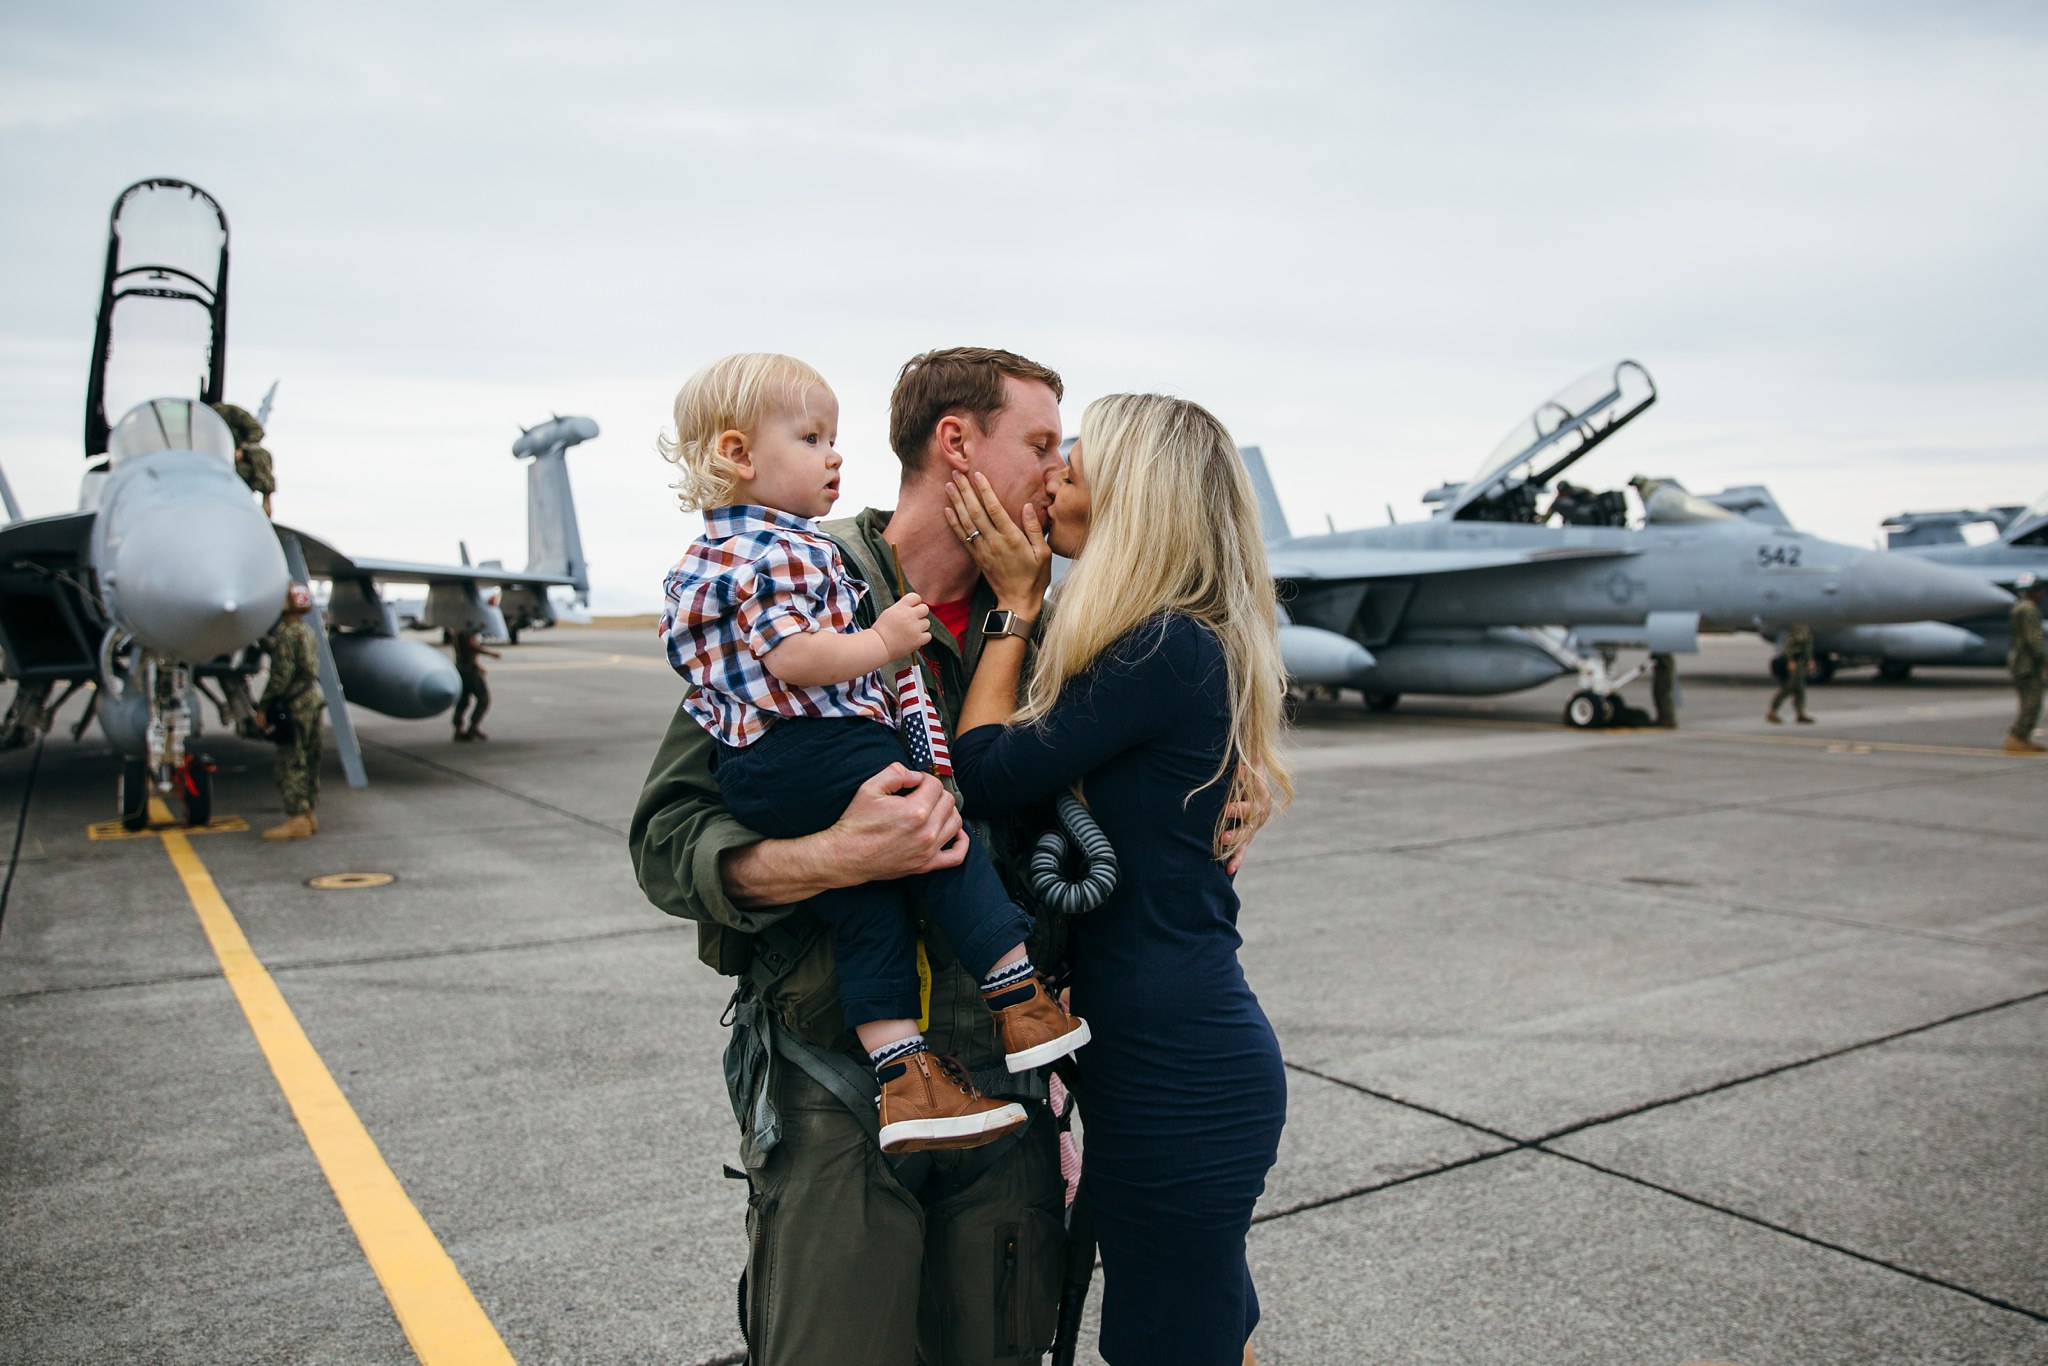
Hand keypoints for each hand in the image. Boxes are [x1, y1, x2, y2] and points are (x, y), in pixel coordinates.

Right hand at [822, 763, 966, 880]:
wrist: (846, 855)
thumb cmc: (856, 823)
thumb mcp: (870, 788)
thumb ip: (896, 772)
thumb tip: (916, 775)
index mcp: (914, 811)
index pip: (935, 785)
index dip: (924, 779)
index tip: (913, 783)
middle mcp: (926, 832)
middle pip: (948, 802)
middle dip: (935, 794)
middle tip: (920, 795)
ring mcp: (928, 850)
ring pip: (956, 823)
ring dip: (947, 812)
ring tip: (932, 809)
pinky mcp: (926, 865)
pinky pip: (956, 855)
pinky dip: (961, 842)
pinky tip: (953, 832)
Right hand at [875, 593, 931, 658]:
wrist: (879, 645)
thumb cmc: (881, 630)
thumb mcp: (889, 613)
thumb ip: (901, 608)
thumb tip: (912, 607)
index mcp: (901, 607)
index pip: (915, 597)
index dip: (916, 602)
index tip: (913, 607)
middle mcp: (909, 615)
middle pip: (925, 608)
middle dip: (920, 614)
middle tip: (914, 620)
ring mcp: (915, 628)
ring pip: (927, 623)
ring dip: (921, 627)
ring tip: (911, 631)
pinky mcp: (918, 639)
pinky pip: (928, 635)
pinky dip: (923, 638)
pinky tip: (914, 639)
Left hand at [945, 472, 1049, 608]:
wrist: (1018, 602)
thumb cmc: (1035, 577)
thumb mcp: (1043, 553)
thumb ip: (1035, 529)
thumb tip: (1028, 507)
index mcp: (1011, 538)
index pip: (994, 509)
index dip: (984, 490)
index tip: (977, 474)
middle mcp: (994, 542)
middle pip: (975, 511)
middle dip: (965, 491)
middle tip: (957, 472)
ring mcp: (983, 550)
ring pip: (966, 522)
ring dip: (956, 502)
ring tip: (949, 485)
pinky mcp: (977, 557)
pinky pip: (962, 537)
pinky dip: (954, 523)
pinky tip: (947, 510)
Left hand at [1219, 763, 1273, 875]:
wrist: (1256, 800)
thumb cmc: (1251, 782)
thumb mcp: (1253, 770)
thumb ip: (1252, 764)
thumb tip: (1250, 754)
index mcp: (1262, 795)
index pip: (1258, 786)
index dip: (1250, 778)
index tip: (1239, 769)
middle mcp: (1260, 813)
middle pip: (1252, 813)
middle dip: (1240, 811)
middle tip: (1226, 809)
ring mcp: (1253, 828)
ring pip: (1246, 834)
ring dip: (1235, 837)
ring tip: (1222, 838)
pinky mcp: (1246, 839)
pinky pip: (1242, 851)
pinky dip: (1236, 859)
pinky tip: (1229, 870)